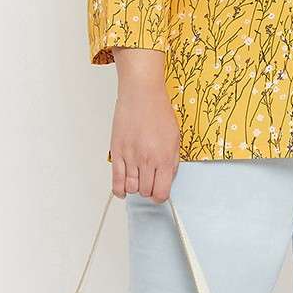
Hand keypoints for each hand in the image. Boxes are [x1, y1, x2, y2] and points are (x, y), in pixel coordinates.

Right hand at [109, 48, 180, 201]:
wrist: (142, 95)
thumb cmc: (159, 113)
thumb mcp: (175, 138)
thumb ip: (173, 161)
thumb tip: (167, 179)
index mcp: (165, 159)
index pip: (161, 193)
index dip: (160, 196)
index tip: (159, 192)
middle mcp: (147, 161)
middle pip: (145, 192)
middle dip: (148, 190)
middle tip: (149, 181)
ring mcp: (130, 157)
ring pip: (131, 188)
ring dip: (135, 187)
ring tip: (138, 179)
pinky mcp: (117, 153)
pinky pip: (116, 180)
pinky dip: (119, 190)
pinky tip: (123, 191)